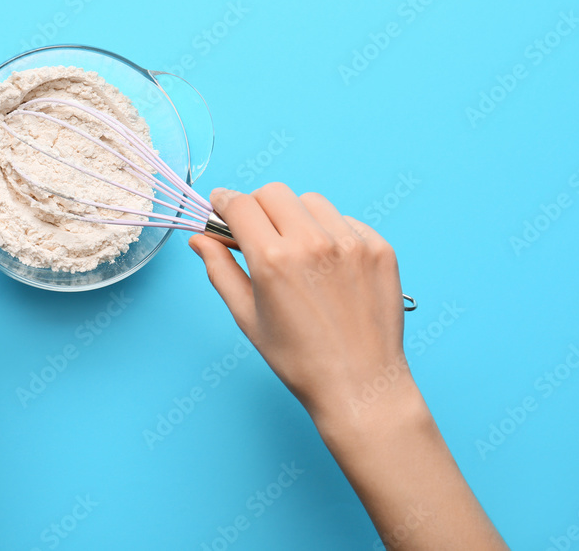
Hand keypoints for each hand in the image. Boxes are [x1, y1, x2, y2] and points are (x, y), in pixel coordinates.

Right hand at [189, 184, 506, 549]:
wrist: (360, 384)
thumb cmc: (299, 359)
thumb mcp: (247, 317)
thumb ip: (220, 271)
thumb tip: (200, 239)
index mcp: (273, 260)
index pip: (240, 205)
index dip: (224, 202)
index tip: (220, 206)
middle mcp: (312, 243)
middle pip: (273, 193)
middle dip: (257, 206)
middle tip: (257, 231)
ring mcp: (350, 242)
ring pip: (311, 202)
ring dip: (296, 216)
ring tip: (297, 250)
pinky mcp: (378, 248)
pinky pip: (346, 220)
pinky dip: (331, 232)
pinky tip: (329, 265)